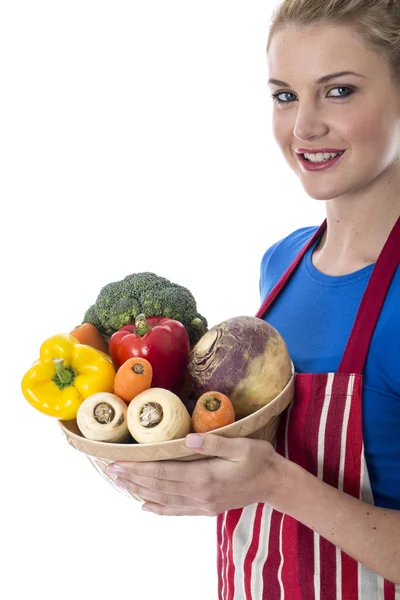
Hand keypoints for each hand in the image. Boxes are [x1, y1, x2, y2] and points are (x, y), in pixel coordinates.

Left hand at [106, 433, 281, 515]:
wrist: (275, 484)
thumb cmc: (259, 460)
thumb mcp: (241, 446)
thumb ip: (215, 443)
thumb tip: (189, 438)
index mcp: (204, 476)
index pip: (163, 472)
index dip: (139, 467)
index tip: (119, 462)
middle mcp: (200, 494)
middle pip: (159, 486)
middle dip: (133, 477)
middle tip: (111, 470)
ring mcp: (202, 503)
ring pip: (164, 498)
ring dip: (141, 490)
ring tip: (122, 483)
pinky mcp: (207, 508)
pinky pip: (177, 510)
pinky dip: (159, 508)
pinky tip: (146, 505)